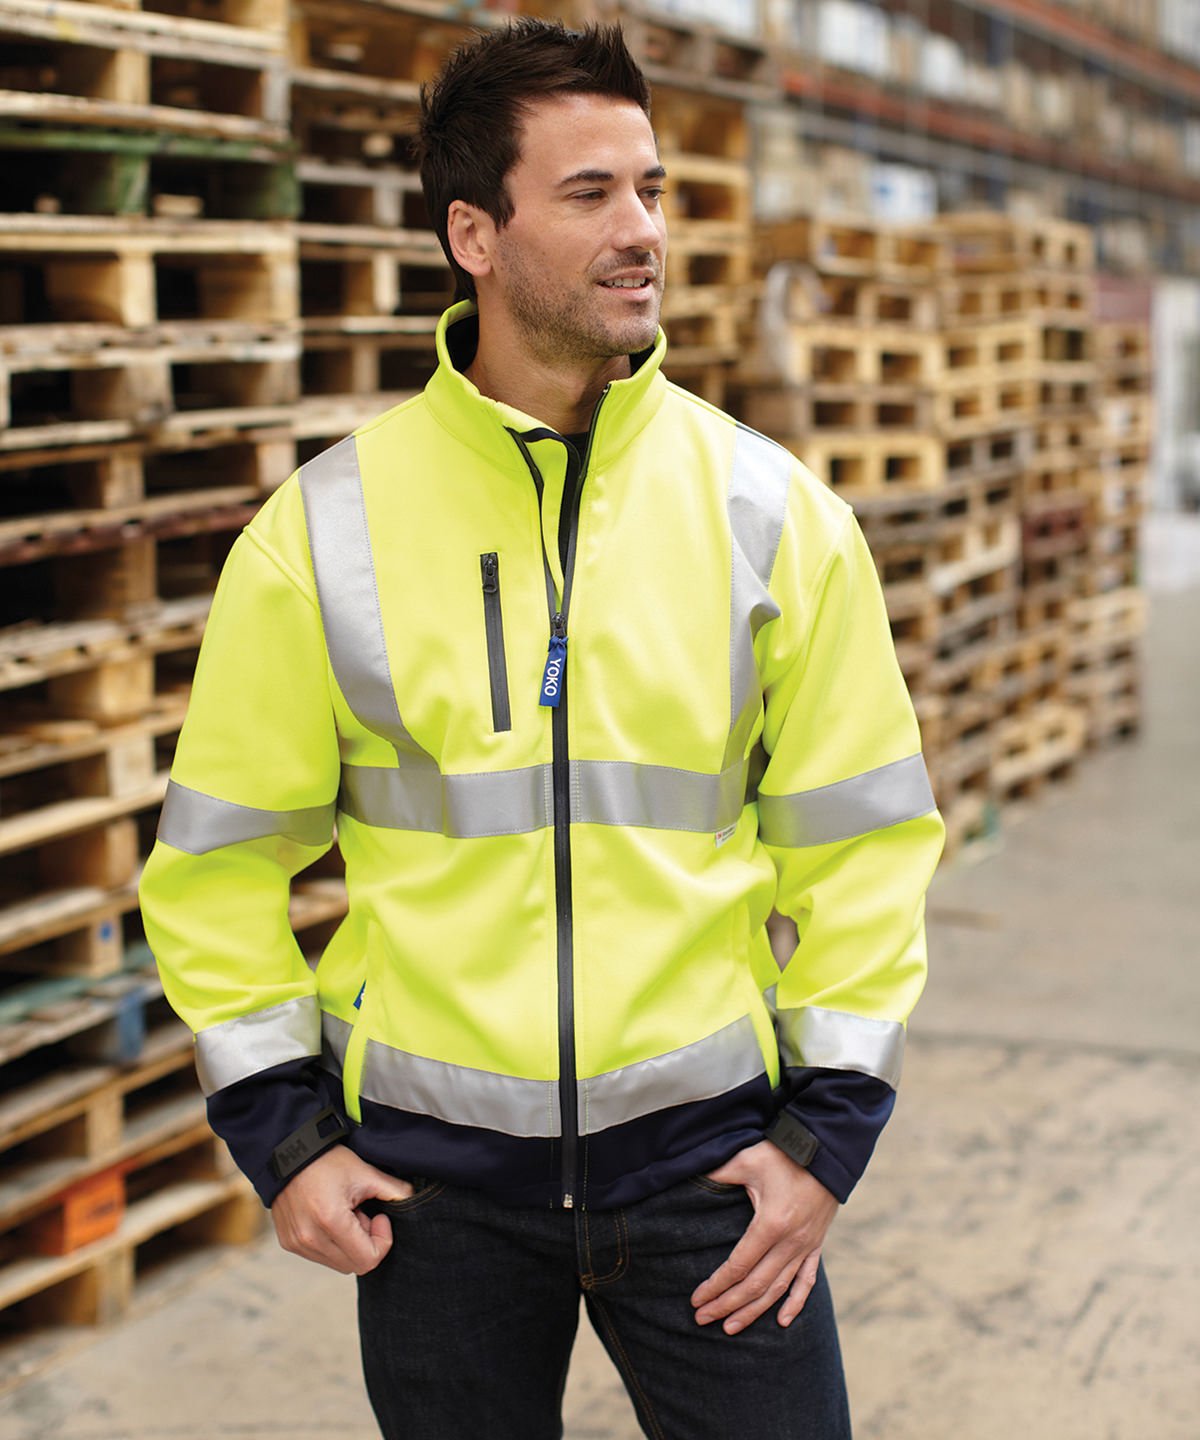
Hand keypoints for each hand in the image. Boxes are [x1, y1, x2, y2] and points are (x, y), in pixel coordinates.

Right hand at [271, 1144, 413, 1275]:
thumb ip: (394, 1191)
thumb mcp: (364, 1172)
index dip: (381, 1241)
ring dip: (348, 1244)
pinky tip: (330, 1216)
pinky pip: (321, 1257)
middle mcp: (309, 1238)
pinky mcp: (289, 1243)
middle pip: (354, 1266)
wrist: (290, 1152)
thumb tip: (413, 1201)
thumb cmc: (326, 1160)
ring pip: (338, 1264)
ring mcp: (297, 1243)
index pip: (368, 1260)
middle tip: (362, 1213)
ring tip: (345, 1213)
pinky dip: (332, 1243)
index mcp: (330, 1221)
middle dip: (365, 1243)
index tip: (378, 1216)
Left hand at [690, 1139, 838, 1334]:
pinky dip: (795, 1303)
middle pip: (754, 1285)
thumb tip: (687, 1175)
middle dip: (726, 1305)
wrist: (826, 1149)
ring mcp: (806, 1246)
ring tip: (730, 1328)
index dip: (715, 1285)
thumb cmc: (782, 1153)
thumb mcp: (747, 1160)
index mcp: (771, 1223)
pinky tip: (781, 1322)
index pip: (738, 1266)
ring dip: (753, 1311)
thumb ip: (718, 1173)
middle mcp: (790, 1242)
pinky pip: (806, 1281)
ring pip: (778, 1289)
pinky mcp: (816, 1245)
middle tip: (702, 1319)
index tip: (696, 1300)